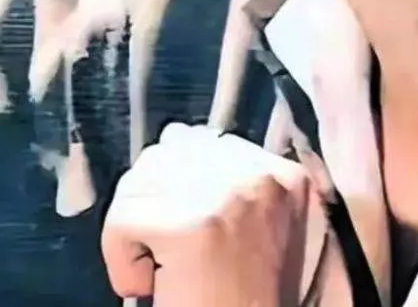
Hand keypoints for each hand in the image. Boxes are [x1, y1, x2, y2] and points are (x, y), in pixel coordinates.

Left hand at [101, 123, 326, 306]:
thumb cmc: (247, 295)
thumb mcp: (256, 225)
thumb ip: (227, 181)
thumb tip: (173, 140)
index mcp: (283, 173)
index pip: (201, 141)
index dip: (175, 184)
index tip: (181, 225)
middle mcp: (262, 174)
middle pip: (166, 154)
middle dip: (151, 201)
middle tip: (168, 250)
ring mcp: (229, 195)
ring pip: (139, 184)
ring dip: (136, 230)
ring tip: (162, 266)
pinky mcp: (192, 225)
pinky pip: (122, 219)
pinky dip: (119, 258)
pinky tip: (151, 282)